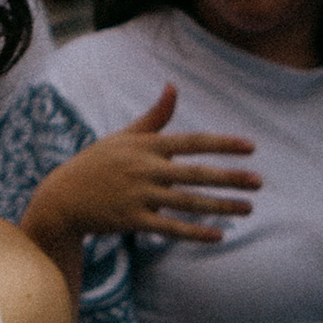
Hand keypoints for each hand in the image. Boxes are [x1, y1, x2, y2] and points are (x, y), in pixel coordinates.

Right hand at [39, 86, 262, 244]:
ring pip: (188, 202)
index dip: (223, 144)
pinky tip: (219, 235)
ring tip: (249, 209)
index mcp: (147, 145)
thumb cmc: (97, 163)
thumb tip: (173, 87)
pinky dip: (195, 233)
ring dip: (221, 206)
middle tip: (259, 182)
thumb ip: (154, 116)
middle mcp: (145, 169)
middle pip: (196, 173)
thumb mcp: (124, 136)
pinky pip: (169, 228)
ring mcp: (138, 195)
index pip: (192, 142)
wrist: (63, 196)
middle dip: (230, 178)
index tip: (251, 148)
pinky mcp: (132, 220)